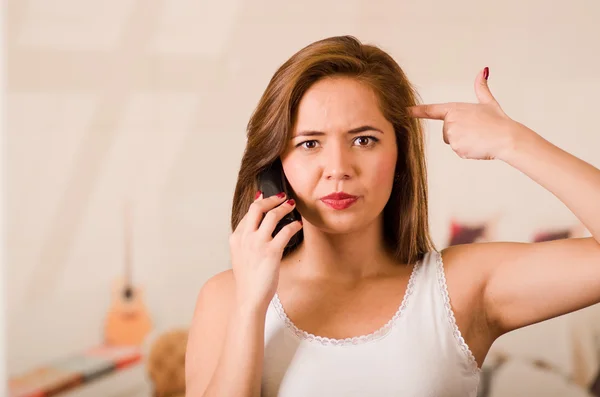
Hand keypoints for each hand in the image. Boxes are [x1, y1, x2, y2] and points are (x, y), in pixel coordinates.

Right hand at [229, 191, 302, 311]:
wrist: (249, 298)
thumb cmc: (248, 280)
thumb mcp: (240, 256)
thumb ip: (246, 241)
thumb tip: (258, 229)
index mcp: (236, 238)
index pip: (248, 213)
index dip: (259, 202)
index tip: (267, 196)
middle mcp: (245, 237)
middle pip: (257, 207)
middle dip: (271, 199)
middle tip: (282, 196)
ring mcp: (258, 243)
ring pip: (272, 215)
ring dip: (284, 207)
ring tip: (292, 205)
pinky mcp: (271, 251)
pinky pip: (286, 231)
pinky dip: (294, 225)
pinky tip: (298, 225)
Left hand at [408, 67, 520, 160]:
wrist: (507, 137)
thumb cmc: (499, 121)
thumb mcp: (488, 103)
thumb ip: (481, 89)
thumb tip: (483, 71)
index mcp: (455, 108)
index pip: (431, 110)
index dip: (417, 111)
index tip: (404, 111)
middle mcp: (450, 121)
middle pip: (446, 132)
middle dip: (459, 133)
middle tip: (475, 131)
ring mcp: (452, 135)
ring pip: (452, 142)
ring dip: (463, 142)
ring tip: (478, 137)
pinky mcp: (456, 147)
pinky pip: (458, 151)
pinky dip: (467, 151)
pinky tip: (478, 145)